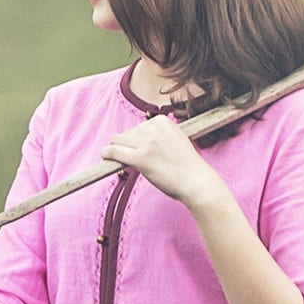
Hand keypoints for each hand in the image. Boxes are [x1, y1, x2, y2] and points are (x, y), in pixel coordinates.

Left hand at [96, 110, 225, 215]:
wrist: (198, 183)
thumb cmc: (188, 166)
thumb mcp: (177, 139)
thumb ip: (160, 134)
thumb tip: (138, 136)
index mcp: (162, 121)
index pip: (138, 127)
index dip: (137, 141)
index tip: (144, 152)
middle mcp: (153, 128)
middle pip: (126, 133)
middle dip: (128, 146)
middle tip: (136, 160)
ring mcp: (146, 143)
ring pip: (117, 141)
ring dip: (116, 151)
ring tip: (122, 161)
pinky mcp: (140, 158)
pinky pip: (113, 151)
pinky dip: (107, 154)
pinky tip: (105, 157)